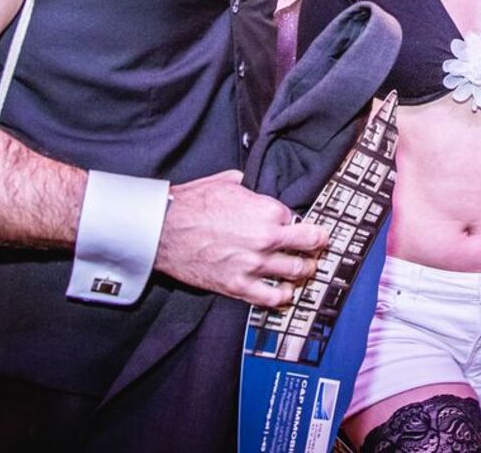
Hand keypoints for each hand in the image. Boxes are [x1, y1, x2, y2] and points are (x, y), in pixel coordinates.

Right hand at [154, 169, 330, 307]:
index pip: (298, 218)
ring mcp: (254, 265)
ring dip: (305, 271)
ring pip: (297, 272)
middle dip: (316, 246)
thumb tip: (254, 187)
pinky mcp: (238, 286)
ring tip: (305, 270)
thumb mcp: (226, 183)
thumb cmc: (190, 205)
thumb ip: (249, 187)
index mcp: (268, 210)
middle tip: (317, 248)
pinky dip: (284, 296)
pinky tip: (285, 292)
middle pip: (308, 245)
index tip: (302, 226)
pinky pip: (272, 297)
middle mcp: (267, 238)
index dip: (298, 222)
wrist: (163, 230)